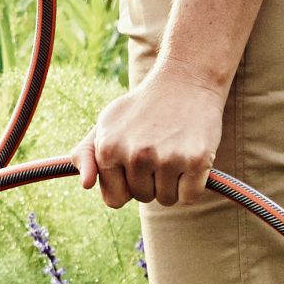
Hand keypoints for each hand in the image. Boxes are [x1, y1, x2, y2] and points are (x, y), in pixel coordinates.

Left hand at [75, 67, 227, 207]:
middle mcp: (136, 155)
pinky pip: (190, 197)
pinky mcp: (197, 160)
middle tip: (156, 151)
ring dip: (171, 184)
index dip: (126, 185)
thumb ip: (86, 155)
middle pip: (143, 198)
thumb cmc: (141, 110)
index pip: (114, 199)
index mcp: (109, 148)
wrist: (184, 83)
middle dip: (150, 182)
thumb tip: (86, 185)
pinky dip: (192, 185)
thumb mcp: (105, 125)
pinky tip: (189, 158)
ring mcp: (168, 158)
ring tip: (172, 152)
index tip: (132, 164)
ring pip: (167, 200)